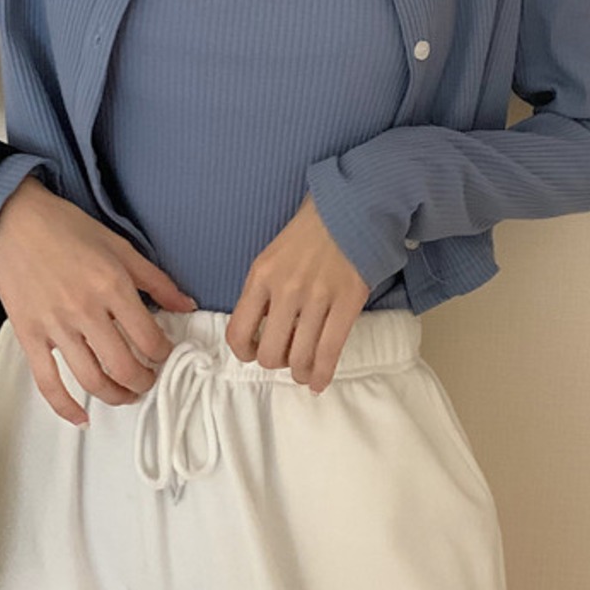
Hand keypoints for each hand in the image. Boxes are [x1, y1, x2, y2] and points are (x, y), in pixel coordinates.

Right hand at [0, 176, 197, 425]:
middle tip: (149, 379)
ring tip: (126, 394)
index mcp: (112, 286)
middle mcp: (85, 310)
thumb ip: (157, 281)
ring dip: (115, 396)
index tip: (165, 353)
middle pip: (123, 365)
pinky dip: (65, 406)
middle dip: (143, 381)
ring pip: (90, 379)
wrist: (15, 221)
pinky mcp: (29, 335)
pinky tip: (81, 417)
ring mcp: (55, 326)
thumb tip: (186, 305)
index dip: (163, 353)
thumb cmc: (67, 229)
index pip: (149, 338)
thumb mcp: (122, 247)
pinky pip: (47, 381)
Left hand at [226, 191, 369, 393]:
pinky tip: (319, 382)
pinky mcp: (347, 302)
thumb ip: (264, 290)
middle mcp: (285, 289)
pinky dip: (323, 374)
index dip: (244, 353)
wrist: (351, 207)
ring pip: (300, 357)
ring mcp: (318, 297)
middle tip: (286, 359)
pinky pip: (330, 351)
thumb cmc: (310, 230)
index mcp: (261, 275)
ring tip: (304, 371)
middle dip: (276, 364)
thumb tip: (263, 330)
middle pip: (270, 353)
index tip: (253, 354)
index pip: (237, 332)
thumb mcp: (272, 254)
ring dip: (300, 372)